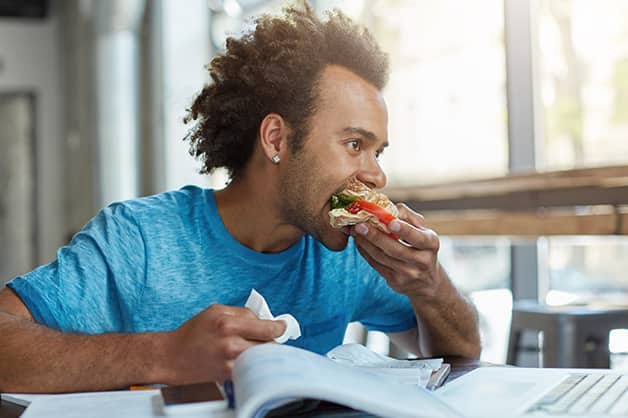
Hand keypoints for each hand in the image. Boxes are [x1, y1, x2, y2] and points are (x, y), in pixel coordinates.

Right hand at [163, 304, 285, 383]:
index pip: (266, 327)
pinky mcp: (227, 377)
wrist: (171, 357)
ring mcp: (229, 363)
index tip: (282, 327)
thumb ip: (241, 313)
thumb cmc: (192, 333)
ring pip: (261, 359)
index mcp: (228, 324)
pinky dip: (252, 365)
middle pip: (268, 345)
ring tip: (256, 349)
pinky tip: (246, 360)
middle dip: (271, 341)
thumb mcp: (215, 311)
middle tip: (269, 339)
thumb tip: (262, 319)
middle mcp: (230, 345)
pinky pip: (250, 370)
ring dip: (263, 354)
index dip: (279, 327)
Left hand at [351, 203, 442, 299]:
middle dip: (375, 236)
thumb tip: (390, 209)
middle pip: (395, 249)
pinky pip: (376, 265)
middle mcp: (422, 260)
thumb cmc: (422, 247)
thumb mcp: (423, 231)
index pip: (417, 236)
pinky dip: (365, 252)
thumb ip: (408, 217)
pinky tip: (358, 242)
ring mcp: (408, 273)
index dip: (404, 230)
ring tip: (355, 231)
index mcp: (431, 243)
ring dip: (365, 243)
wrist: (428, 281)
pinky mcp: (395, 281)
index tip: (390, 222)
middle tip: (359, 225)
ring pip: (382, 257)